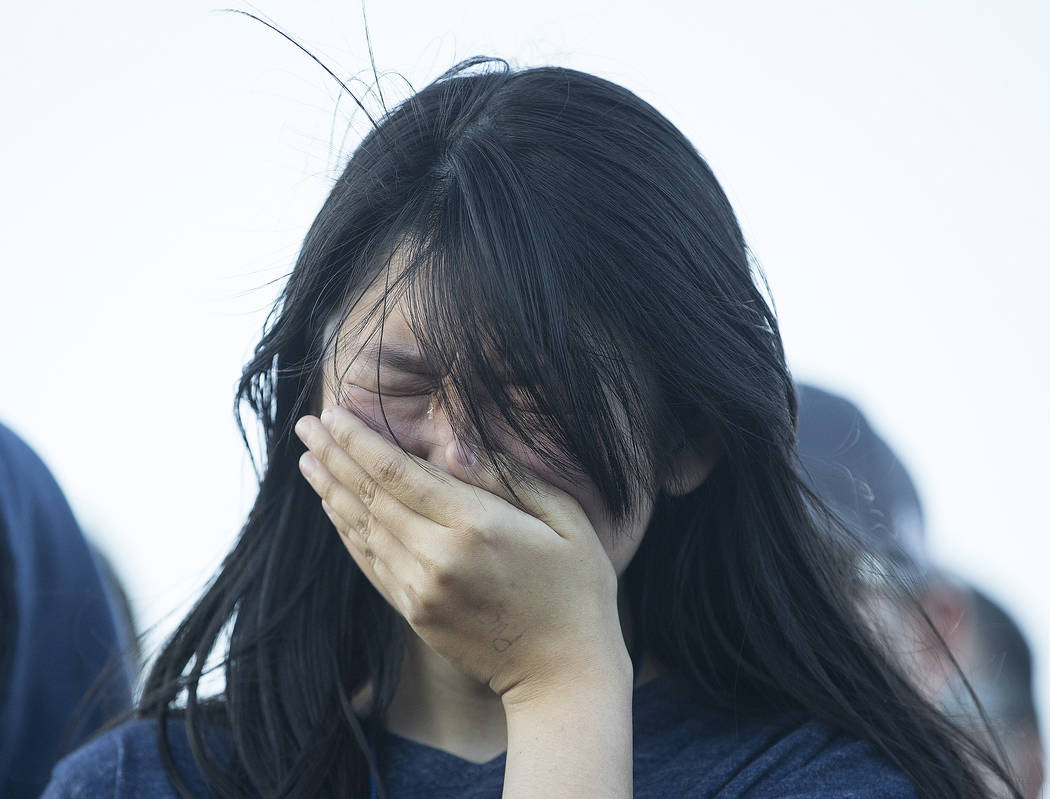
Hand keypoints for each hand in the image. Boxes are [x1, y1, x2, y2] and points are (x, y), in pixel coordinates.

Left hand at [294, 405, 628, 704]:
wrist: (564, 674)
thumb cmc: (577, 587)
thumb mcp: (566, 519)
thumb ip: (510, 479)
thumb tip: (455, 446)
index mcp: (476, 526)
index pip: (399, 473)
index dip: (360, 441)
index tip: (333, 412)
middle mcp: (438, 557)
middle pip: (370, 496)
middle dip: (334, 456)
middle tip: (306, 426)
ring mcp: (421, 590)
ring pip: (362, 530)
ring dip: (331, 491)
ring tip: (308, 460)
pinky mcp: (415, 614)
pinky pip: (369, 564)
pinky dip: (346, 532)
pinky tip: (333, 508)